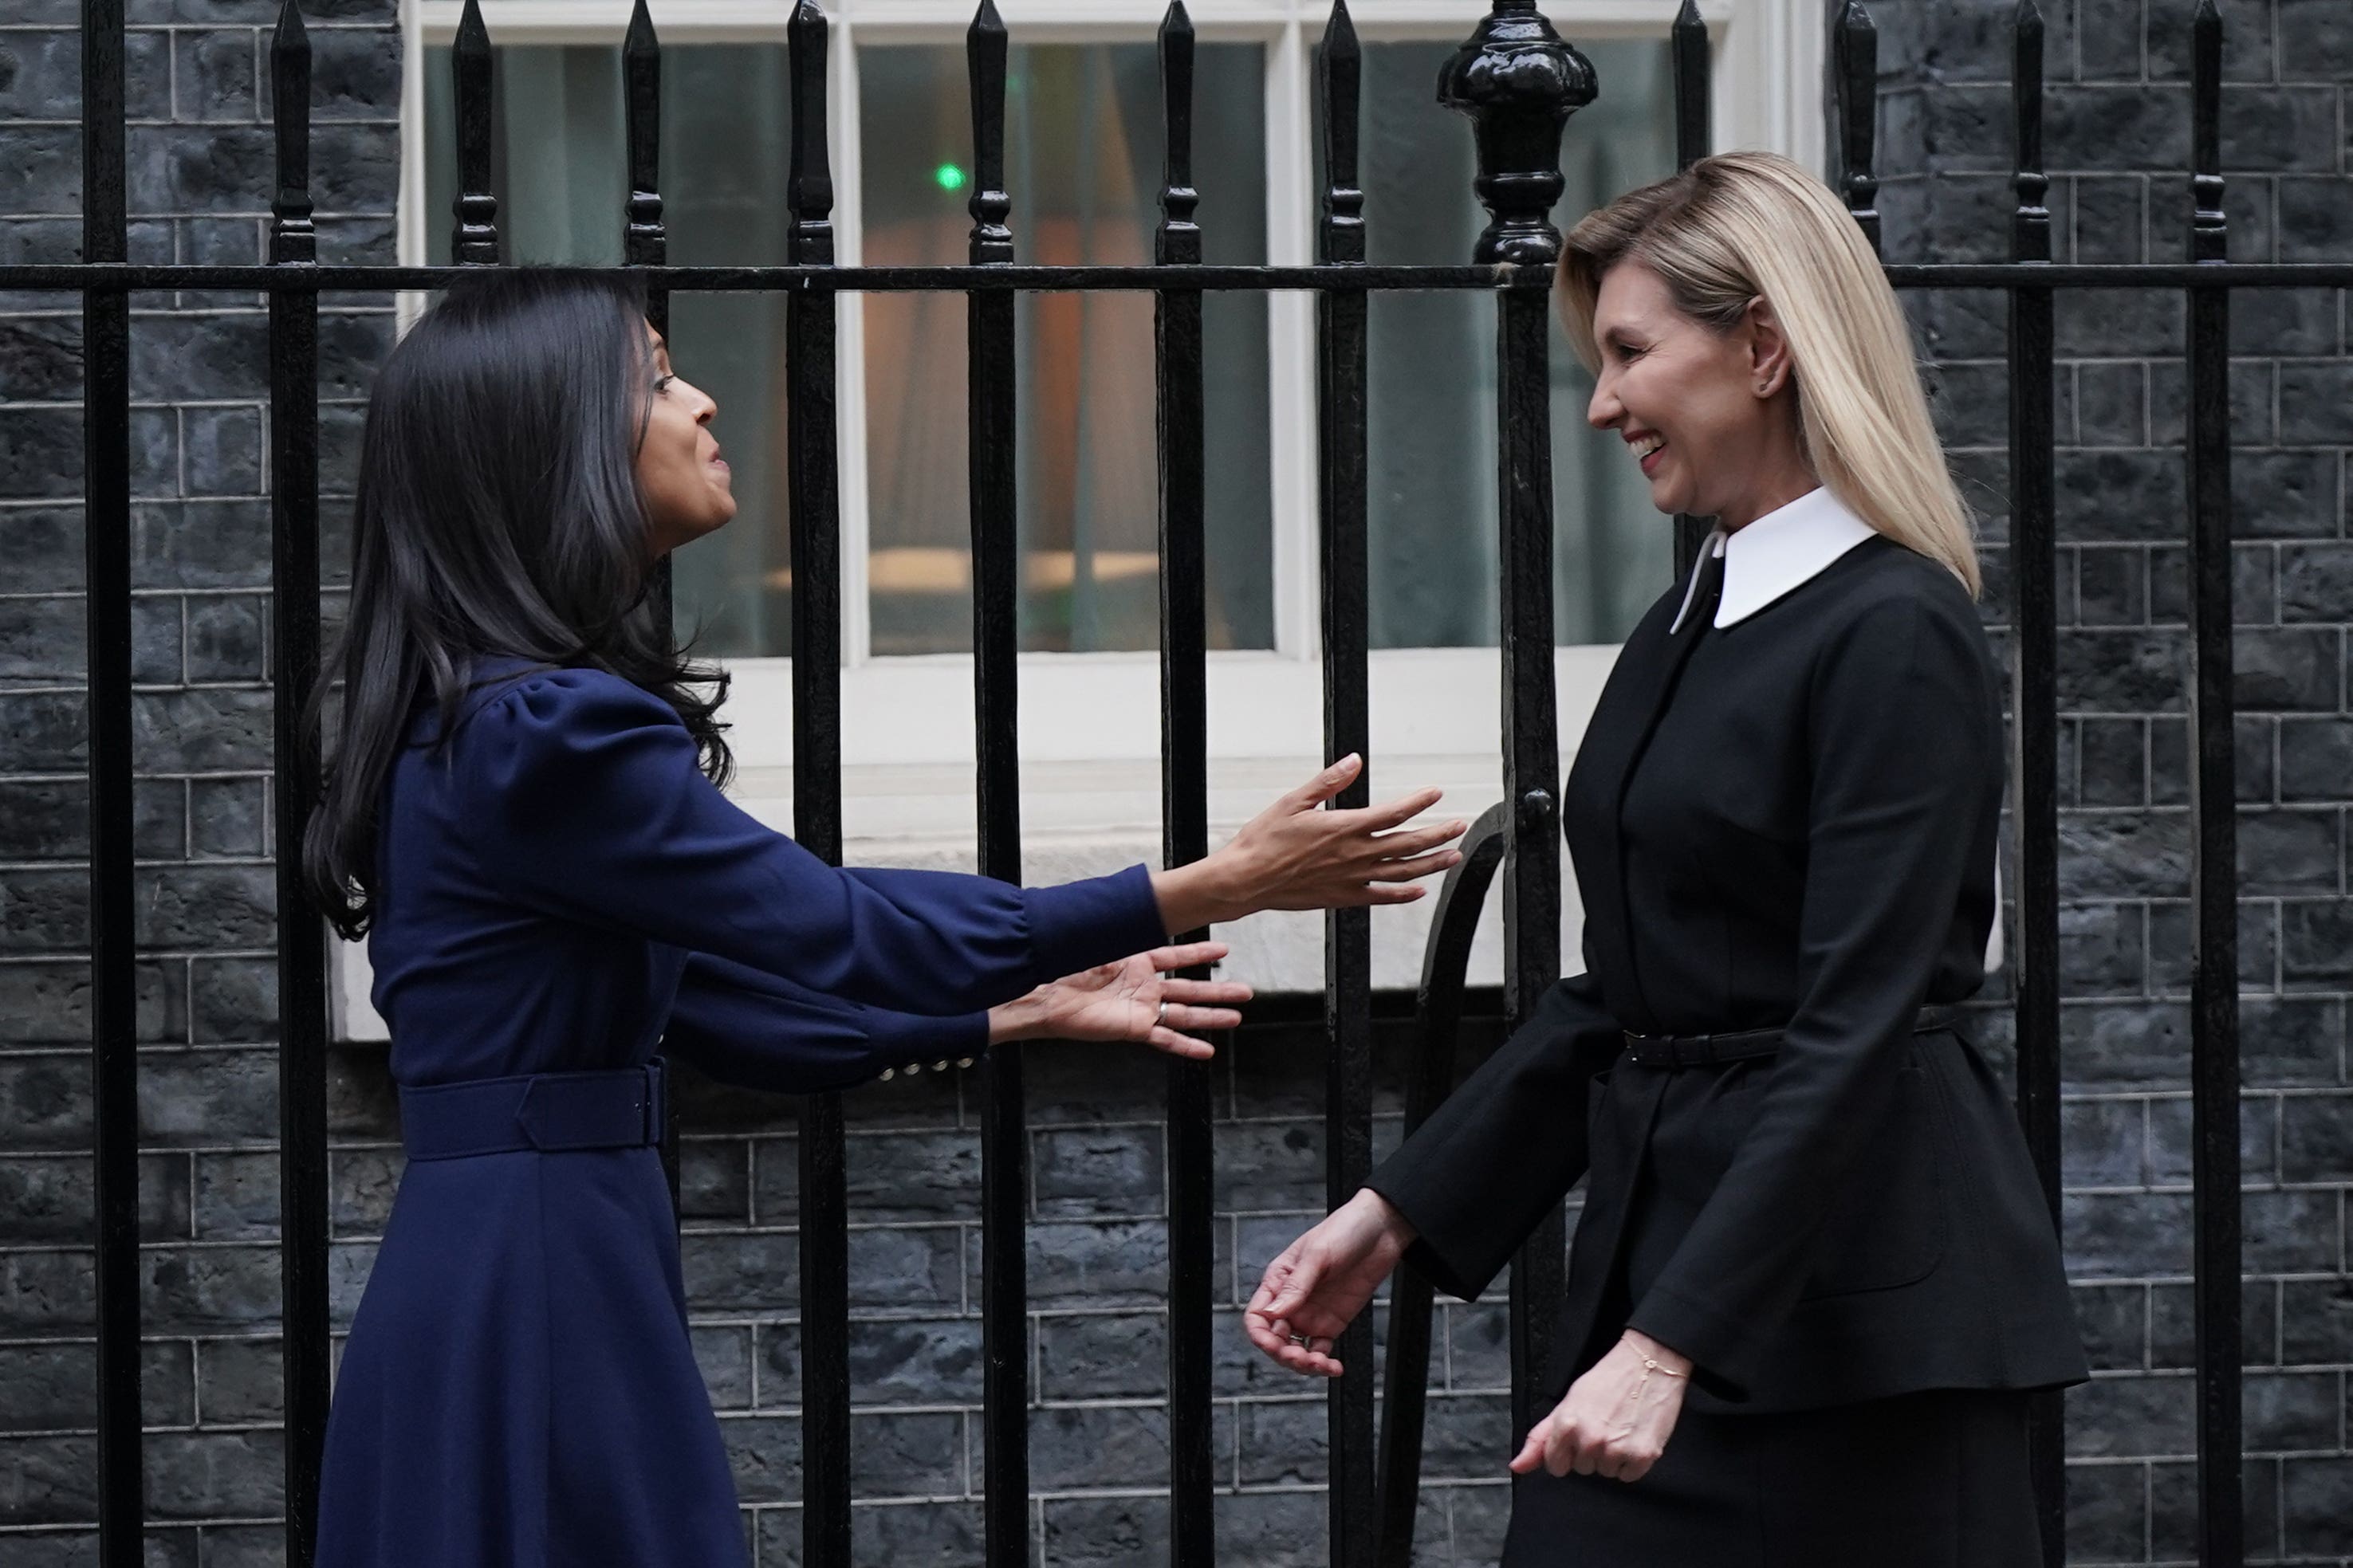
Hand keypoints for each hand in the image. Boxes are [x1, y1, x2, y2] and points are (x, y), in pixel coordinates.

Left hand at [986, 941, 1250, 1059]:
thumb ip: (1123, 928)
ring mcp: (1140, 1008)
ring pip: (1184, 1014)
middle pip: (1190, 988)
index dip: (1201, 953)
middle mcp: (1142, 985)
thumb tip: (1136, 900)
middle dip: (1219, 991)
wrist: (1044, 991)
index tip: (1224, 950)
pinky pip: (1165, 1039)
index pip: (1178, 956)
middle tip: (1245, 992)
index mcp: (1136, 960)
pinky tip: (1206, 1050)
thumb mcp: (1101, 937)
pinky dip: (1186, 1046)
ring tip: (1236, 1018)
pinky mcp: (1133, 1029)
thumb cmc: (1065, 963)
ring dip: (1211, 1017)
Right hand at [1152, 755, 1466, 932]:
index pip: (1393, 813)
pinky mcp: (1344, 897)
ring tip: (1453, 856)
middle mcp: (1354, 855)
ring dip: (1432, 864)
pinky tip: (1420, 890)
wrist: (1245, 880)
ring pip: (1403, 872)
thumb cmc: (1263, 841)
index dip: (1419, 802)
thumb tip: (1354, 761)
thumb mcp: (1293, 801)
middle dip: (1438, 833)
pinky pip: (1382, 897)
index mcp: (1344, 827)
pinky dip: (1405, 895)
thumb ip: (1328, 781)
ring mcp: (1352, 879)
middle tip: (1458, 826)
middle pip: (1408, 844)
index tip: (1435, 793)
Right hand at [1244, 1188, 1416, 1376]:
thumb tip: (1272, 1313)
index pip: (1257, 1316)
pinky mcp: (1333, 1322)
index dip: (1261, 1335)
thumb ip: (1296, 1286)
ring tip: (1321, 1365)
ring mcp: (1312, 1313)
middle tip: (1301, 1358)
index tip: (1274, 1345)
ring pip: (1296, 1350)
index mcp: (1279, 1281)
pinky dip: (1324, 1363)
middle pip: (1274, 1339)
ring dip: (1303, 1364)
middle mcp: (1292, 1301)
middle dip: (1283, 1354)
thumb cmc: (1345, 1229)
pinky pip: (1321, 1350)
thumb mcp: (1317, 1254)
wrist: (1383, 1230)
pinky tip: (1334, 1366)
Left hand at [1508, 1329, 1690, 1483]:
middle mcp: (1590, 1441)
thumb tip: (1517, 1466)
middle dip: (1590, 1452)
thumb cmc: (1607, 1380)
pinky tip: (1634, 1436)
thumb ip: (1540, 1438)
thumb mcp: (1567, 1403)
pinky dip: (1632, 1461)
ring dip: (1612, 1457)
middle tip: (1603, 1424)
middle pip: (1582, 1469)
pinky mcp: (1643, 1456)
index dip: (1566, 1453)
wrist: (1648, 1364)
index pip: (1556, 1466)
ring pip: (1606, 1473)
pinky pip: (1629, 1475)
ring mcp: (1617, 1450)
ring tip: (1620, 1427)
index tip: (1577, 1437)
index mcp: (1566, 1426)